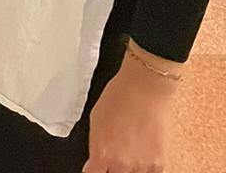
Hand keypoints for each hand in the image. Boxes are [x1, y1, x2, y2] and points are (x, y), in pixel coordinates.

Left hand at [84, 56, 175, 172]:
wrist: (145, 89)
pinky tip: (142, 153)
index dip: (94, 170)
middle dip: (111, 167)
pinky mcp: (158, 164)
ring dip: (129, 168)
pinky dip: (145, 167)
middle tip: (114, 155)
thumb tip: (94, 162)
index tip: (95, 167)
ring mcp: (141, 167)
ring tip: (130, 150)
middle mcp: (121, 164)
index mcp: (102, 153)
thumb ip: (96, 146)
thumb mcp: (96, 121)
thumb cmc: (119, 97)